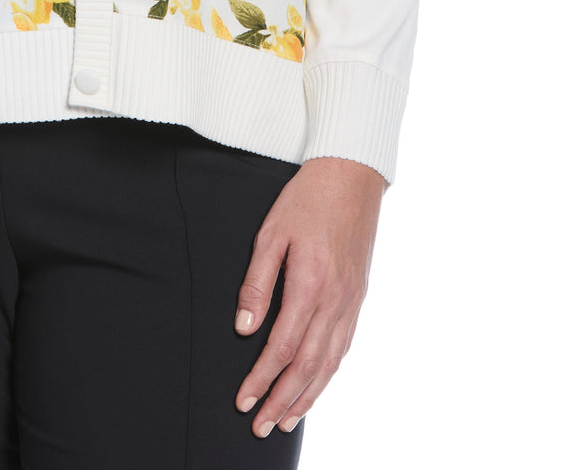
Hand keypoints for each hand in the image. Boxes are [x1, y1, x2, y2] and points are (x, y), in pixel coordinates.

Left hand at [233, 155, 386, 436]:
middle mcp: (335, 300)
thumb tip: (244, 327)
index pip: (282, 347)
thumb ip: (257, 281)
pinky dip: (328, 375)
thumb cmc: (306, 200)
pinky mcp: (358, 297)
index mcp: (309, 284)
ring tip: (285, 421)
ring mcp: (351, 301)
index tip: (243, 400)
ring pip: (329, 363)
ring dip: (306, 397)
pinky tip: (315, 387)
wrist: (351, 176)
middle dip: (281, 400)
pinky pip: (343, 347)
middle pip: (307, 366)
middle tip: (259, 427)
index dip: (261, 379)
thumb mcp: (270, 232)